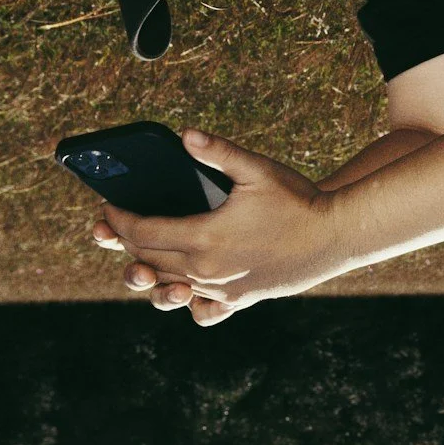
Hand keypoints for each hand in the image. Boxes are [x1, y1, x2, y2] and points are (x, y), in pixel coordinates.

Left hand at [90, 130, 346, 325]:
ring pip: (166, 284)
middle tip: (116, 223)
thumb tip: (185, 135)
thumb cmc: (298, 200)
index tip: (107, 207)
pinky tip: (181, 285)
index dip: (117, 219)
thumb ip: (218, 153)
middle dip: (125, 241)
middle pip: (147, 260)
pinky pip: (198, 309)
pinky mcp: (238, 301)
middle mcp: (206, 271)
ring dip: (147, 268)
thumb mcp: (257, 170)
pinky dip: (182, 298)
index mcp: (204, 237)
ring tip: (141, 252)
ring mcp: (220, 290)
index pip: (140, 233)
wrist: (336, 236)